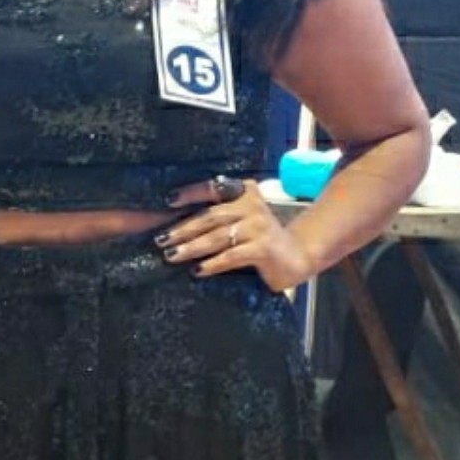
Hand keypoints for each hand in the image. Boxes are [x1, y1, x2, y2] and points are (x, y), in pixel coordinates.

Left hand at [155, 176, 312, 293]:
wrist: (298, 256)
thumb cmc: (261, 240)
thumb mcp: (243, 221)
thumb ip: (219, 218)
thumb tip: (177, 229)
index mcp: (245, 192)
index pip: (213, 188)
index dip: (190, 193)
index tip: (168, 202)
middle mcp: (252, 205)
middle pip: (210, 216)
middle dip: (183, 229)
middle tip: (161, 239)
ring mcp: (259, 226)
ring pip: (218, 237)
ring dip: (192, 247)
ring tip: (172, 255)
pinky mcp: (263, 248)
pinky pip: (231, 256)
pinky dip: (213, 264)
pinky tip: (197, 271)